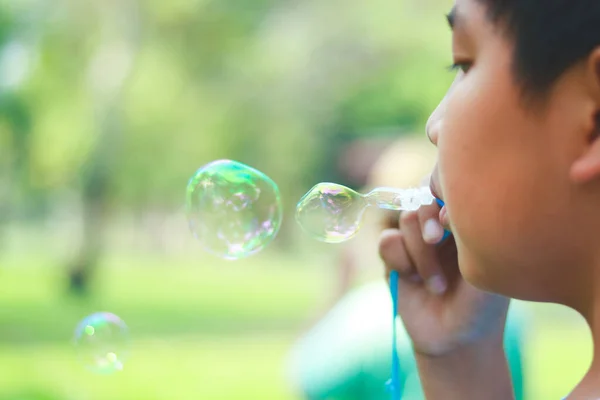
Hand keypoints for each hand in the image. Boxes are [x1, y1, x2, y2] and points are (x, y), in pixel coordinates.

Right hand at [379, 202, 509, 355]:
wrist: (454, 340)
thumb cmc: (480, 305)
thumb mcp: (485, 267)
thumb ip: (467, 233)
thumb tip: (442, 212)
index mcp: (465, 220)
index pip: (448, 184)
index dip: (442, 195)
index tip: (448, 223)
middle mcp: (440, 225)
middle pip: (422, 197)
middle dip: (428, 224)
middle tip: (435, 241)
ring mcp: (416, 240)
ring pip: (405, 220)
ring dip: (420, 255)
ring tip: (436, 284)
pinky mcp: (395, 257)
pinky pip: (387, 241)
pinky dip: (400, 261)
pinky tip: (414, 281)